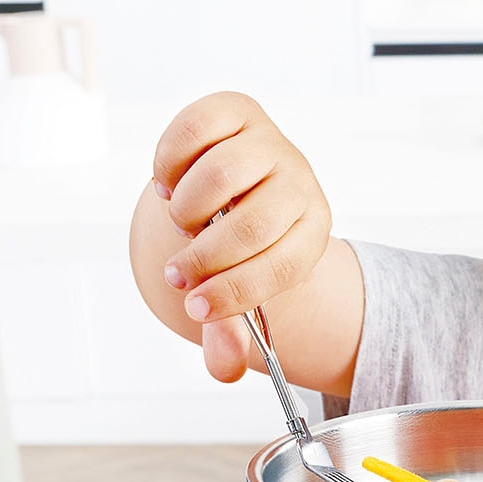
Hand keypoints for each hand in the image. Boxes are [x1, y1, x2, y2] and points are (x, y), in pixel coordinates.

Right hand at [151, 92, 332, 381]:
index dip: (234, 293)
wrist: (235, 182)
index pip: (283, 265)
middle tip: (179, 272)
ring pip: (223, 175)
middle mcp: (299, 182)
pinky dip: (170, 163)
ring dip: (187, 210)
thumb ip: (229, 329)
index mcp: (312, 229)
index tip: (195, 310)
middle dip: (205, 258)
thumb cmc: (238, 240)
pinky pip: (196, 129)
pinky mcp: (236, 110)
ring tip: (181, 223)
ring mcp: (269, 142)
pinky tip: (170, 183)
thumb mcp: (239, 284)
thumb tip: (223, 371)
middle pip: (253, 223)